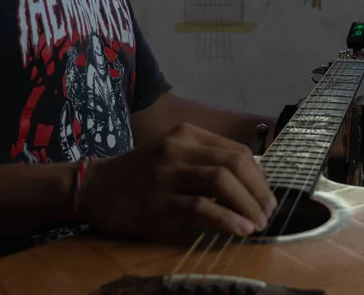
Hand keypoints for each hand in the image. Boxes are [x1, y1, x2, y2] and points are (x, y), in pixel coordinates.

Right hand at [77, 123, 276, 238]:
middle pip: (235, 162)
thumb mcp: (174, 155)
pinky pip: (201, 207)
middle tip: (268, 212)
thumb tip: (252, 181)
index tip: (266, 196)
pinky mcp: (157, 200)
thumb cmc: (140, 173)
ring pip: (221, 181)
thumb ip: (207, 161)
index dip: (259, 176)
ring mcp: (167, 173)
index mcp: (187, 134)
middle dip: (259, 190)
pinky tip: (240, 230)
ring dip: (247, 205)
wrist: (95, 186)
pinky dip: (226, 219)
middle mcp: (179, 147)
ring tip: (258, 224)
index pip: (236, 150)